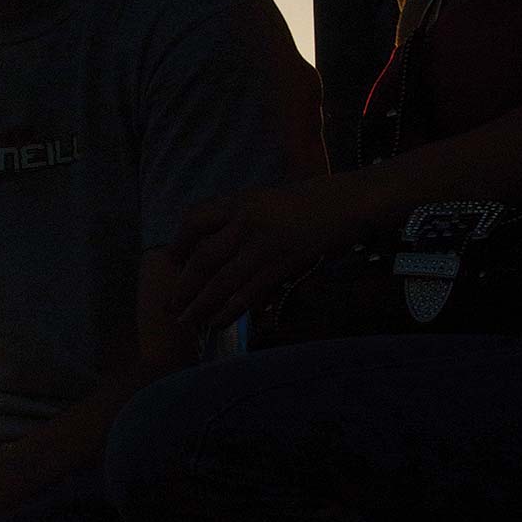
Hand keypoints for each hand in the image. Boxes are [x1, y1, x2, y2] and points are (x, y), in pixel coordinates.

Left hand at [173, 176, 369, 330]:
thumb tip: (216, 250)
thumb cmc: (312, 200)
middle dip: (184, 287)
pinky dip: (229, 311)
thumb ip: (240, 219)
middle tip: (171, 307)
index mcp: (240, 201)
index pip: (195, 220)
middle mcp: (245, 222)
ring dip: (201, 305)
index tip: (171, 261)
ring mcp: (262, 245)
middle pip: (203, 260)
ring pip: (221, 281)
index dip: (179, 243)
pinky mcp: (280, 266)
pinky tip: (218, 322)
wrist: (350, 202)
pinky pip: (247, 293)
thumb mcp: (267, 200)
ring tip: (187, 322)